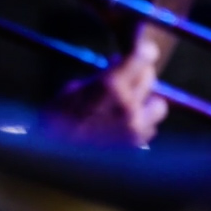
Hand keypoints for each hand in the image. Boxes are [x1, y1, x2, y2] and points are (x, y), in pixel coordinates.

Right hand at [47, 35, 169, 145]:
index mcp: (110, 86)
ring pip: (158, 105)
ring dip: (145, 103)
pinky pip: (150, 128)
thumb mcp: (72, 90)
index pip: (143, 57)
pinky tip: (122, 127)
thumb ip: (100, 77)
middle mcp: (129, 105)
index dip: (143, 52)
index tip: (143, 51)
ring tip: (126, 107)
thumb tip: (118, 64)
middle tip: (125, 80)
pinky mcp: (137, 146)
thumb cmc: (55, 121)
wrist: (53, 159)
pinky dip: (141, 125)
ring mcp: (135, 128)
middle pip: (150, 78)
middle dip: (139, 75)